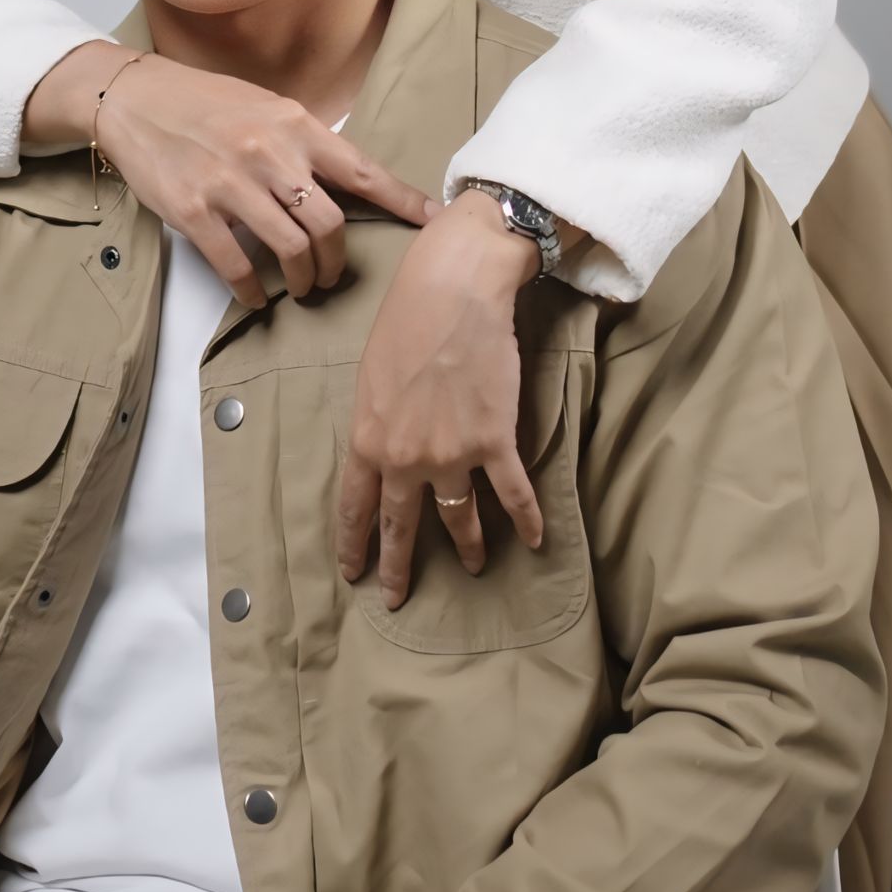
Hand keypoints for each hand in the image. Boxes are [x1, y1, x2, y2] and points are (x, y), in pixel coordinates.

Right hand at [23, 44, 436, 310]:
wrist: (136, 98)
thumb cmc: (205, 103)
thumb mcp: (266, 108)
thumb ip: (305, 142)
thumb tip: (346, 181)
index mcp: (295, 126)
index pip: (362, 172)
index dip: (403, 201)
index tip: (435, 223)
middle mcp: (268, 154)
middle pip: (330, 224)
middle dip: (338, 261)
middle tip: (332, 276)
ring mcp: (229, 184)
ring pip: (291, 249)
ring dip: (303, 279)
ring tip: (301, 287)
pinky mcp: (193, 211)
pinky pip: (238, 265)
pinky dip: (253, 289)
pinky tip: (255, 295)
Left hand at [334, 190, 558, 602]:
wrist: (453, 292)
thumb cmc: (406, 321)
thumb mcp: (370, 376)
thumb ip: (376, 422)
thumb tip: (382, 447)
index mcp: (369, 440)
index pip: (356, 507)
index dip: (355, 544)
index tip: (355, 573)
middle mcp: (407, 458)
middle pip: (401, 525)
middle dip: (398, 567)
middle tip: (396, 598)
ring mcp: (452, 454)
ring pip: (459, 517)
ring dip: (468, 546)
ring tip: (474, 568)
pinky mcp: (495, 442)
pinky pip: (513, 494)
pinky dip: (527, 521)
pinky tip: (536, 542)